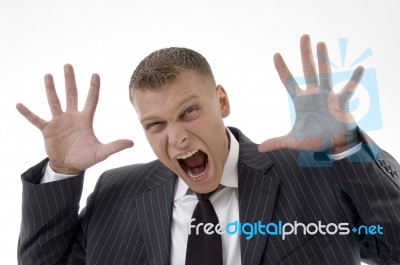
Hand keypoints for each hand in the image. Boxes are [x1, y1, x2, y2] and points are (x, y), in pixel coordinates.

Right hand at [16, 64, 133, 174]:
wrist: (69, 167)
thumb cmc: (86, 158)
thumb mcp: (101, 153)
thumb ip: (114, 146)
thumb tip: (132, 143)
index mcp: (86, 120)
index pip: (91, 100)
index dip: (93, 88)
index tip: (95, 74)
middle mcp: (72, 117)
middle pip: (71, 94)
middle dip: (70, 80)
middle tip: (68, 65)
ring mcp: (59, 122)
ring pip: (54, 102)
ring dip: (51, 89)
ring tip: (48, 75)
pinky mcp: (47, 130)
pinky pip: (36, 119)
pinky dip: (27, 113)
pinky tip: (19, 104)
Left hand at [259, 35, 363, 153]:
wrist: (334, 145)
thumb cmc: (314, 139)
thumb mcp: (294, 141)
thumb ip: (278, 142)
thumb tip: (260, 148)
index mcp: (301, 101)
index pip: (288, 81)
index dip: (282, 68)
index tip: (276, 54)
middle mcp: (313, 94)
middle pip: (308, 70)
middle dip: (305, 54)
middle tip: (304, 36)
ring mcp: (328, 96)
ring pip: (325, 74)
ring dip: (323, 60)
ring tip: (321, 44)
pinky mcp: (341, 103)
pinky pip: (348, 89)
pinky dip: (354, 80)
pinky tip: (359, 68)